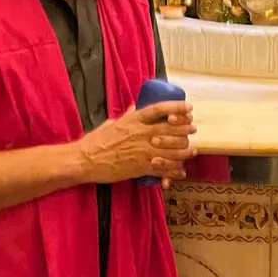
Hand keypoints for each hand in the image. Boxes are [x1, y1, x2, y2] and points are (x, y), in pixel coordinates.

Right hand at [79, 101, 195, 184]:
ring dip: (185, 150)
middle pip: (172, 129)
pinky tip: (180, 170)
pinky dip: (174, 170)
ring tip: (192, 150)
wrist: (85, 161)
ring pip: (172, 150)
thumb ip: (128, 116)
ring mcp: (142, 151)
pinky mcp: (141, 168)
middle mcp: (141, 134)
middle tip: (192, 129)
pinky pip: (164, 169)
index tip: (189, 107)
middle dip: (186, 129)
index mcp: (134, 120)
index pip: (160, 109)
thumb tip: (137, 106)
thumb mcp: (112, 123)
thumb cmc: (96, 141)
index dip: (177, 107)